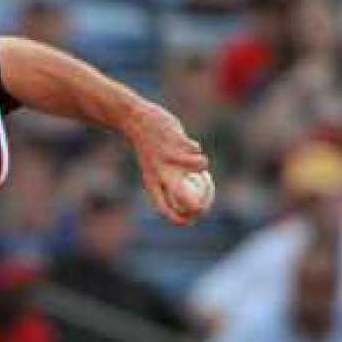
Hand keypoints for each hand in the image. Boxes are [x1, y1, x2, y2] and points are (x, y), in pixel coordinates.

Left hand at [125, 101, 209, 225]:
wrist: (136, 122)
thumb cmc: (151, 149)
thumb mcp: (155, 169)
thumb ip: (171, 181)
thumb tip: (193, 193)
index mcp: (152, 183)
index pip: (164, 208)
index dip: (180, 219)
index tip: (193, 219)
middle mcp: (159, 173)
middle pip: (181, 194)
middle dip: (196, 202)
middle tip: (204, 204)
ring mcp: (168, 157)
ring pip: (198, 164)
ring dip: (202, 163)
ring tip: (196, 159)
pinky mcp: (175, 141)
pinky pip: (194, 148)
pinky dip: (195, 147)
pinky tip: (184, 143)